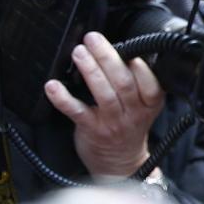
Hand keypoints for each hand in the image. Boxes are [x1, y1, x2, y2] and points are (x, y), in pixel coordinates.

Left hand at [44, 32, 164, 178]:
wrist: (119, 164)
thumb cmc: (128, 128)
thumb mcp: (144, 106)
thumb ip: (138, 82)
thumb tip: (119, 50)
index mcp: (149, 104)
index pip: (150, 84)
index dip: (140, 67)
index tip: (129, 50)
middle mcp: (133, 113)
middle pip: (123, 82)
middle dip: (107, 57)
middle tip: (93, 39)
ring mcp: (112, 122)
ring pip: (103, 93)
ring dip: (90, 70)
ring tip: (78, 52)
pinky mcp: (92, 130)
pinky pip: (77, 111)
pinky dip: (63, 97)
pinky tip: (53, 86)